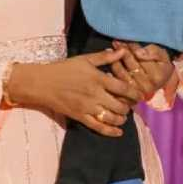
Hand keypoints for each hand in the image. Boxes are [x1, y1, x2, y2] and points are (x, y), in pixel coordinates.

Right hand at [6, 49, 145, 136]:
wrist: (43, 83)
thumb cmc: (64, 69)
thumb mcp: (84, 59)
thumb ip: (104, 57)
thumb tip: (122, 51)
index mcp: (97, 79)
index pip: (122, 88)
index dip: (134, 93)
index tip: (139, 95)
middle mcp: (95, 94)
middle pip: (119, 105)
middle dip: (128, 107)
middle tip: (130, 106)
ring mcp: (87, 107)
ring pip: (111, 118)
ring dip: (121, 118)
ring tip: (123, 116)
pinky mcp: (80, 117)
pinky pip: (98, 127)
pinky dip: (110, 131)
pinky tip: (118, 132)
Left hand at [109, 41, 177, 101]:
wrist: (161, 78)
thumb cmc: (160, 64)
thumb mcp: (162, 55)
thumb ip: (153, 52)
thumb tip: (138, 53)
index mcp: (157, 77)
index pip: (141, 59)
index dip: (132, 48)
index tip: (125, 41)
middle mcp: (147, 87)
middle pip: (130, 65)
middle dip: (122, 52)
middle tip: (116, 43)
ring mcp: (137, 93)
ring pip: (122, 74)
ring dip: (114, 61)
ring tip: (110, 50)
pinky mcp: (128, 98)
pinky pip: (117, 84)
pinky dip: (111, 74)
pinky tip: (108, 64)